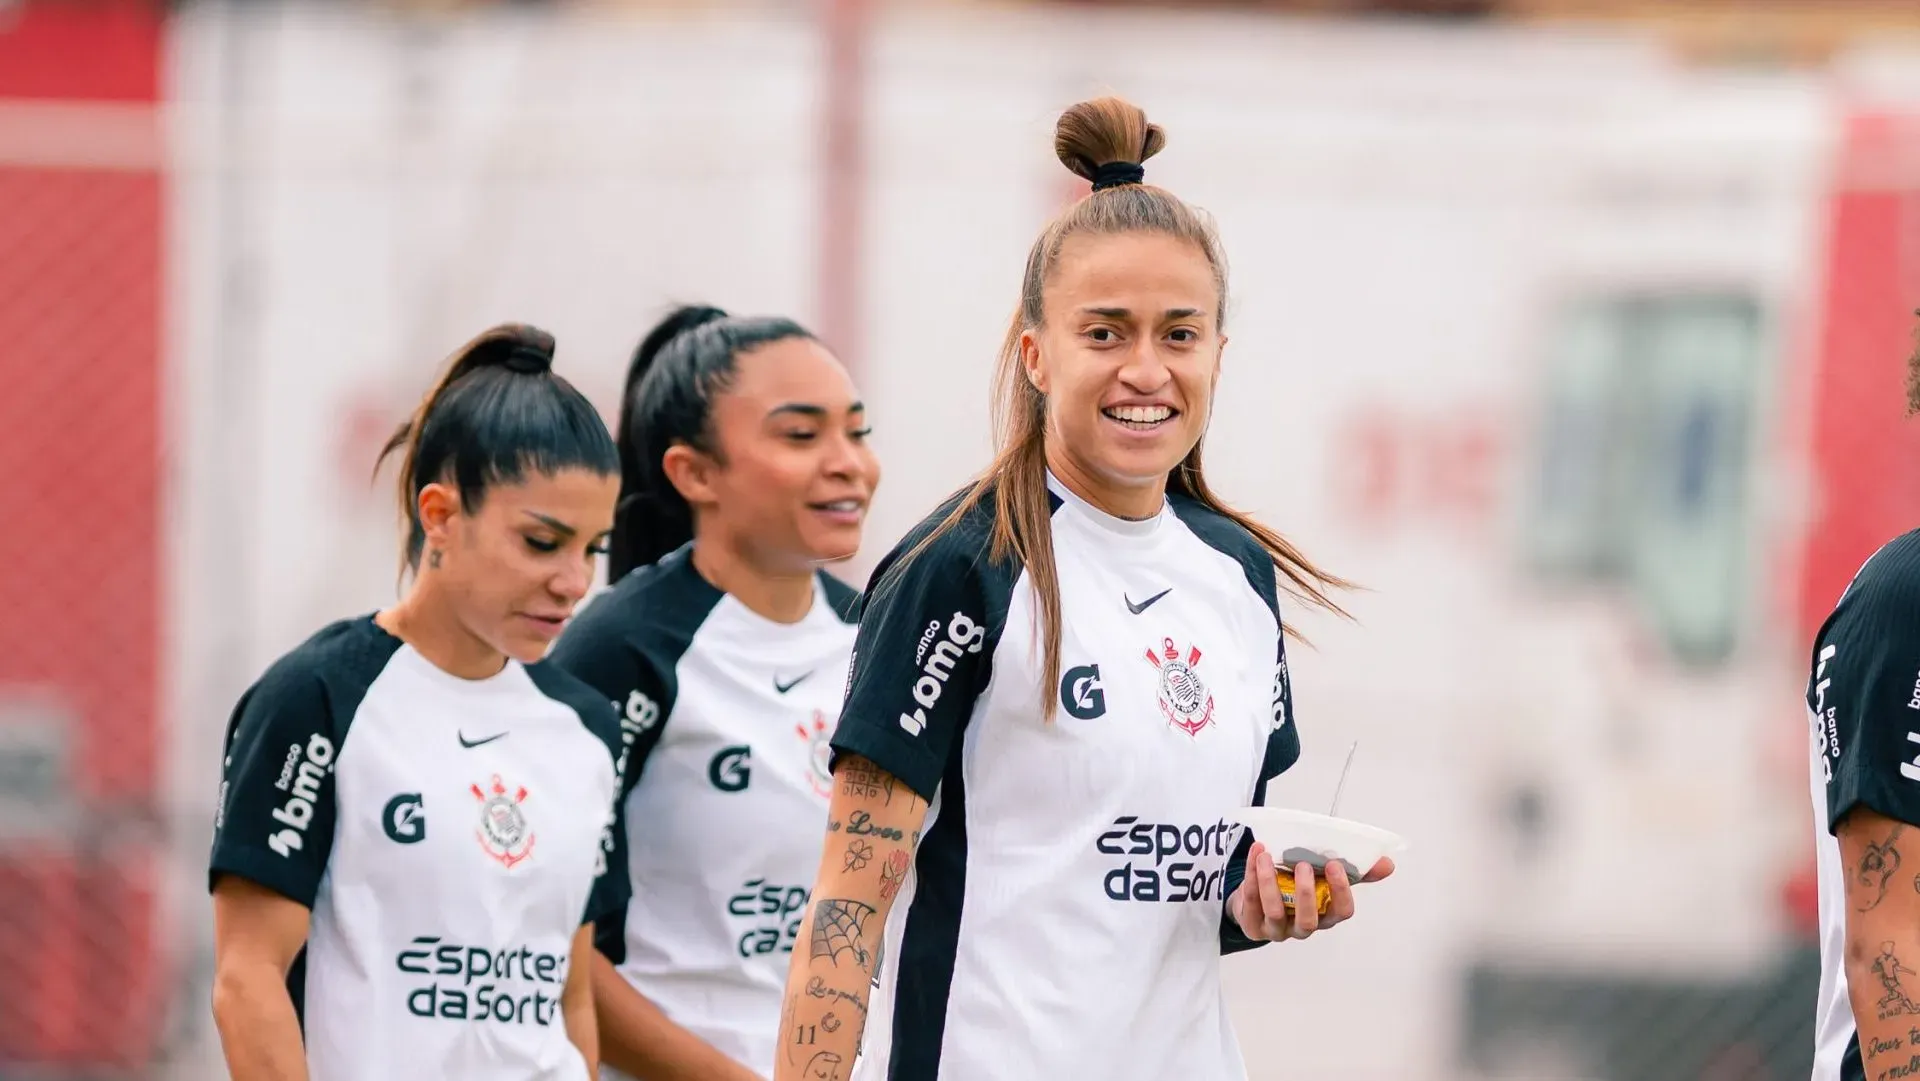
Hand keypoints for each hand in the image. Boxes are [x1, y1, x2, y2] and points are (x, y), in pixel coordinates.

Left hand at [1227, 840, 1393, 942]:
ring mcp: (1276, 929)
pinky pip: (1250, 901)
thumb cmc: (1295, 888)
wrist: (1256, 898)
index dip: (1340, 891)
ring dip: (1269, 882)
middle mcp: (1302, 927)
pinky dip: (1250, 876)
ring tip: (1267, 856)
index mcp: (1325, 915)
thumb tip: (1388, 864)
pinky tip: (1255, 856)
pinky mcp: (1252, 924)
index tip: (1335, 864)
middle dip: (1306, 893)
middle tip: (1302, 865)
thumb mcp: (1324, 879)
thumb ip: (1354, 872)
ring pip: (1274, 911)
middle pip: (1308, 919)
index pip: (1341, 912)